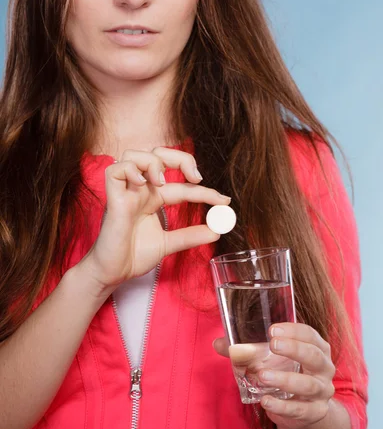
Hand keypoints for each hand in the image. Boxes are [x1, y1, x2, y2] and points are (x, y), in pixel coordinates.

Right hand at [80, 147, 230, 291]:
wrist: (112, 274)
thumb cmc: (132, 256)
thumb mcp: (168, 244)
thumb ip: (190, 236)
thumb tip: (217, 231)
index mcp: (153, 198)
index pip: (182, 185)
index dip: (205, 191)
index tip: (224, 201)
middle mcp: (140, 191)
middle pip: (158, 155)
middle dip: (181, 159)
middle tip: (196, 178)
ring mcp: (125, 192)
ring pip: (134, 154)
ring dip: (154, 162)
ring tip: (163, 182)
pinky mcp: (112, 198)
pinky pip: (115, 170)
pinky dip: (131, 170)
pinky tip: (143, 184)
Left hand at [213, 322, 335, 428]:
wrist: (303, 406)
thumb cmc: (287, 371)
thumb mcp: (271, 358)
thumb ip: (247, 350)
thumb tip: (218, 343)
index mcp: (317, 347)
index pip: (310, 334)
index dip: (293, 331)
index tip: (272, 330)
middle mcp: (324, 368)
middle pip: (314, 356)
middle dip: (294, 349)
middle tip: (272, 345)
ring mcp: (321, 392)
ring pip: (308, 385)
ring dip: (285, 379)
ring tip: (262, 376)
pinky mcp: (315, 413)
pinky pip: (300, 410)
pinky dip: (282, 407)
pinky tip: (265, 402)